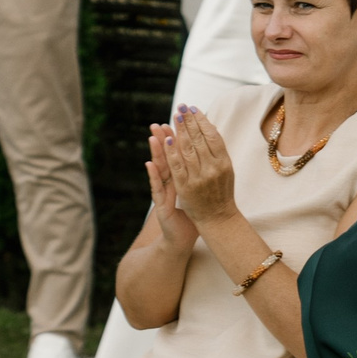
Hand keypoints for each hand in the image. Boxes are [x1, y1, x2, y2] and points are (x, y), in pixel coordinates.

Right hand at [145, 122, 201, 247]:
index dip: (175, 138)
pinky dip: (153, 175)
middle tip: (157, 123)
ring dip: (155, 152)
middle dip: (163, 139)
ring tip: (152, 137)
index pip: (177, 154)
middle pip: (167, 158)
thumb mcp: (196, 188)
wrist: (187, 236)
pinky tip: (149, 164)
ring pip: (159, 169)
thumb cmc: (195, 211)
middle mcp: (170, 182)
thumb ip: (197, 171)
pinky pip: (156, 187)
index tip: (175, 121)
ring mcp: (164, 193)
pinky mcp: (160, 204)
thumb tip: (208, 150)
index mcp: (180, 176)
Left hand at [163, 107, 239, 222]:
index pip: (212, 136)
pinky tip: (167, 140)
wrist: (218, 219)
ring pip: (187, 150)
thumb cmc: (222, 192)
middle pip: (199, 140)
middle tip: (181, 107)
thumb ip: (218, 151)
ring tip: (173, 117)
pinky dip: (171, 153)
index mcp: (224, 162)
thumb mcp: (226, 169)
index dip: (202, 120)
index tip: (193, 108)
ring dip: (180, 132)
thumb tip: (210, 127)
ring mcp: (198, 178)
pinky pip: (177, 167)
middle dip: (189, 122)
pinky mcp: (185, 188)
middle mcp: (212, 169)